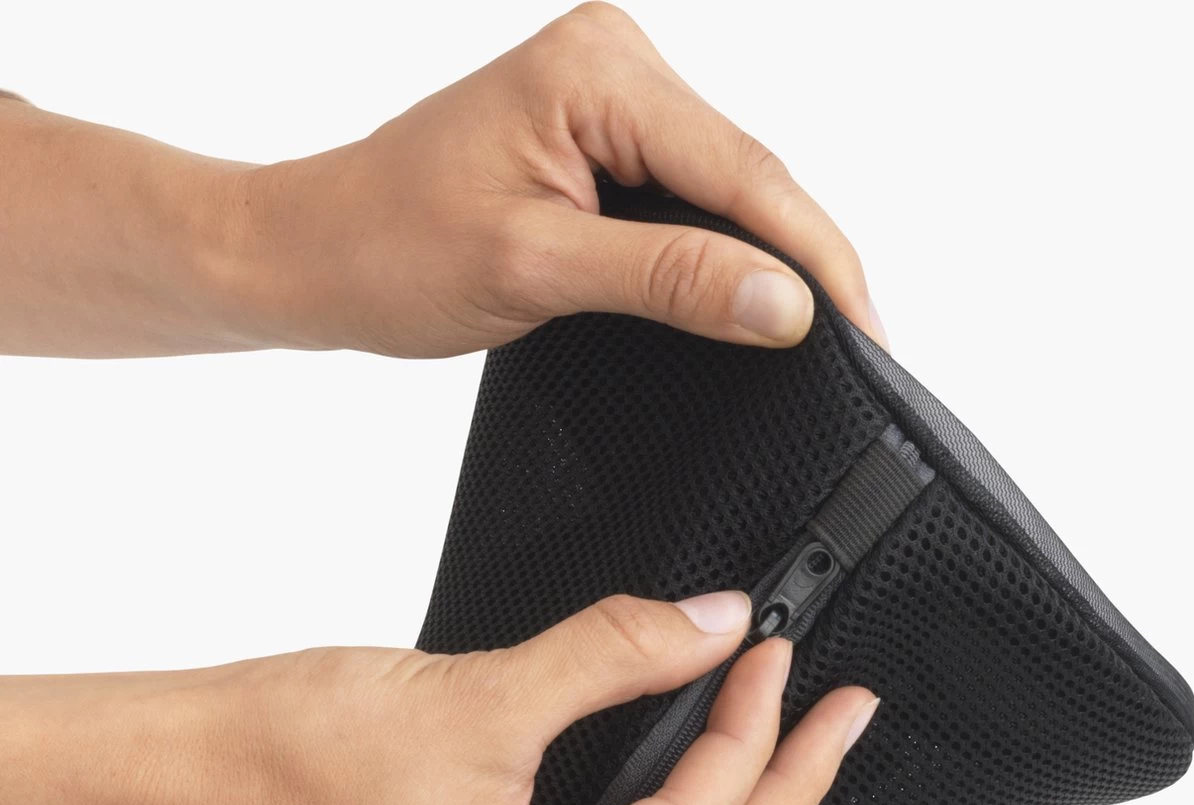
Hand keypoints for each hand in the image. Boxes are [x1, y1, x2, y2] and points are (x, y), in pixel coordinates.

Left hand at [238, 2, 883, 356]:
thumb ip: (668, 278)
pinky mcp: (598, 135)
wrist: (315, 250)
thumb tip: (783, 303)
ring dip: (766, 255)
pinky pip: (686, 193)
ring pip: (723, 185)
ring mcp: (607, 95)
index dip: (815, 256)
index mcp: (596, 71)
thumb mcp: (537, 268)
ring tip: (819, 328)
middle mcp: (612, 62)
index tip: (864, 328)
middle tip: (859, 340)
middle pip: (747, 172)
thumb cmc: (389, 247)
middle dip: (802, 258)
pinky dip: (718, 248)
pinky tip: (749, 292)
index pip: (744, 170)